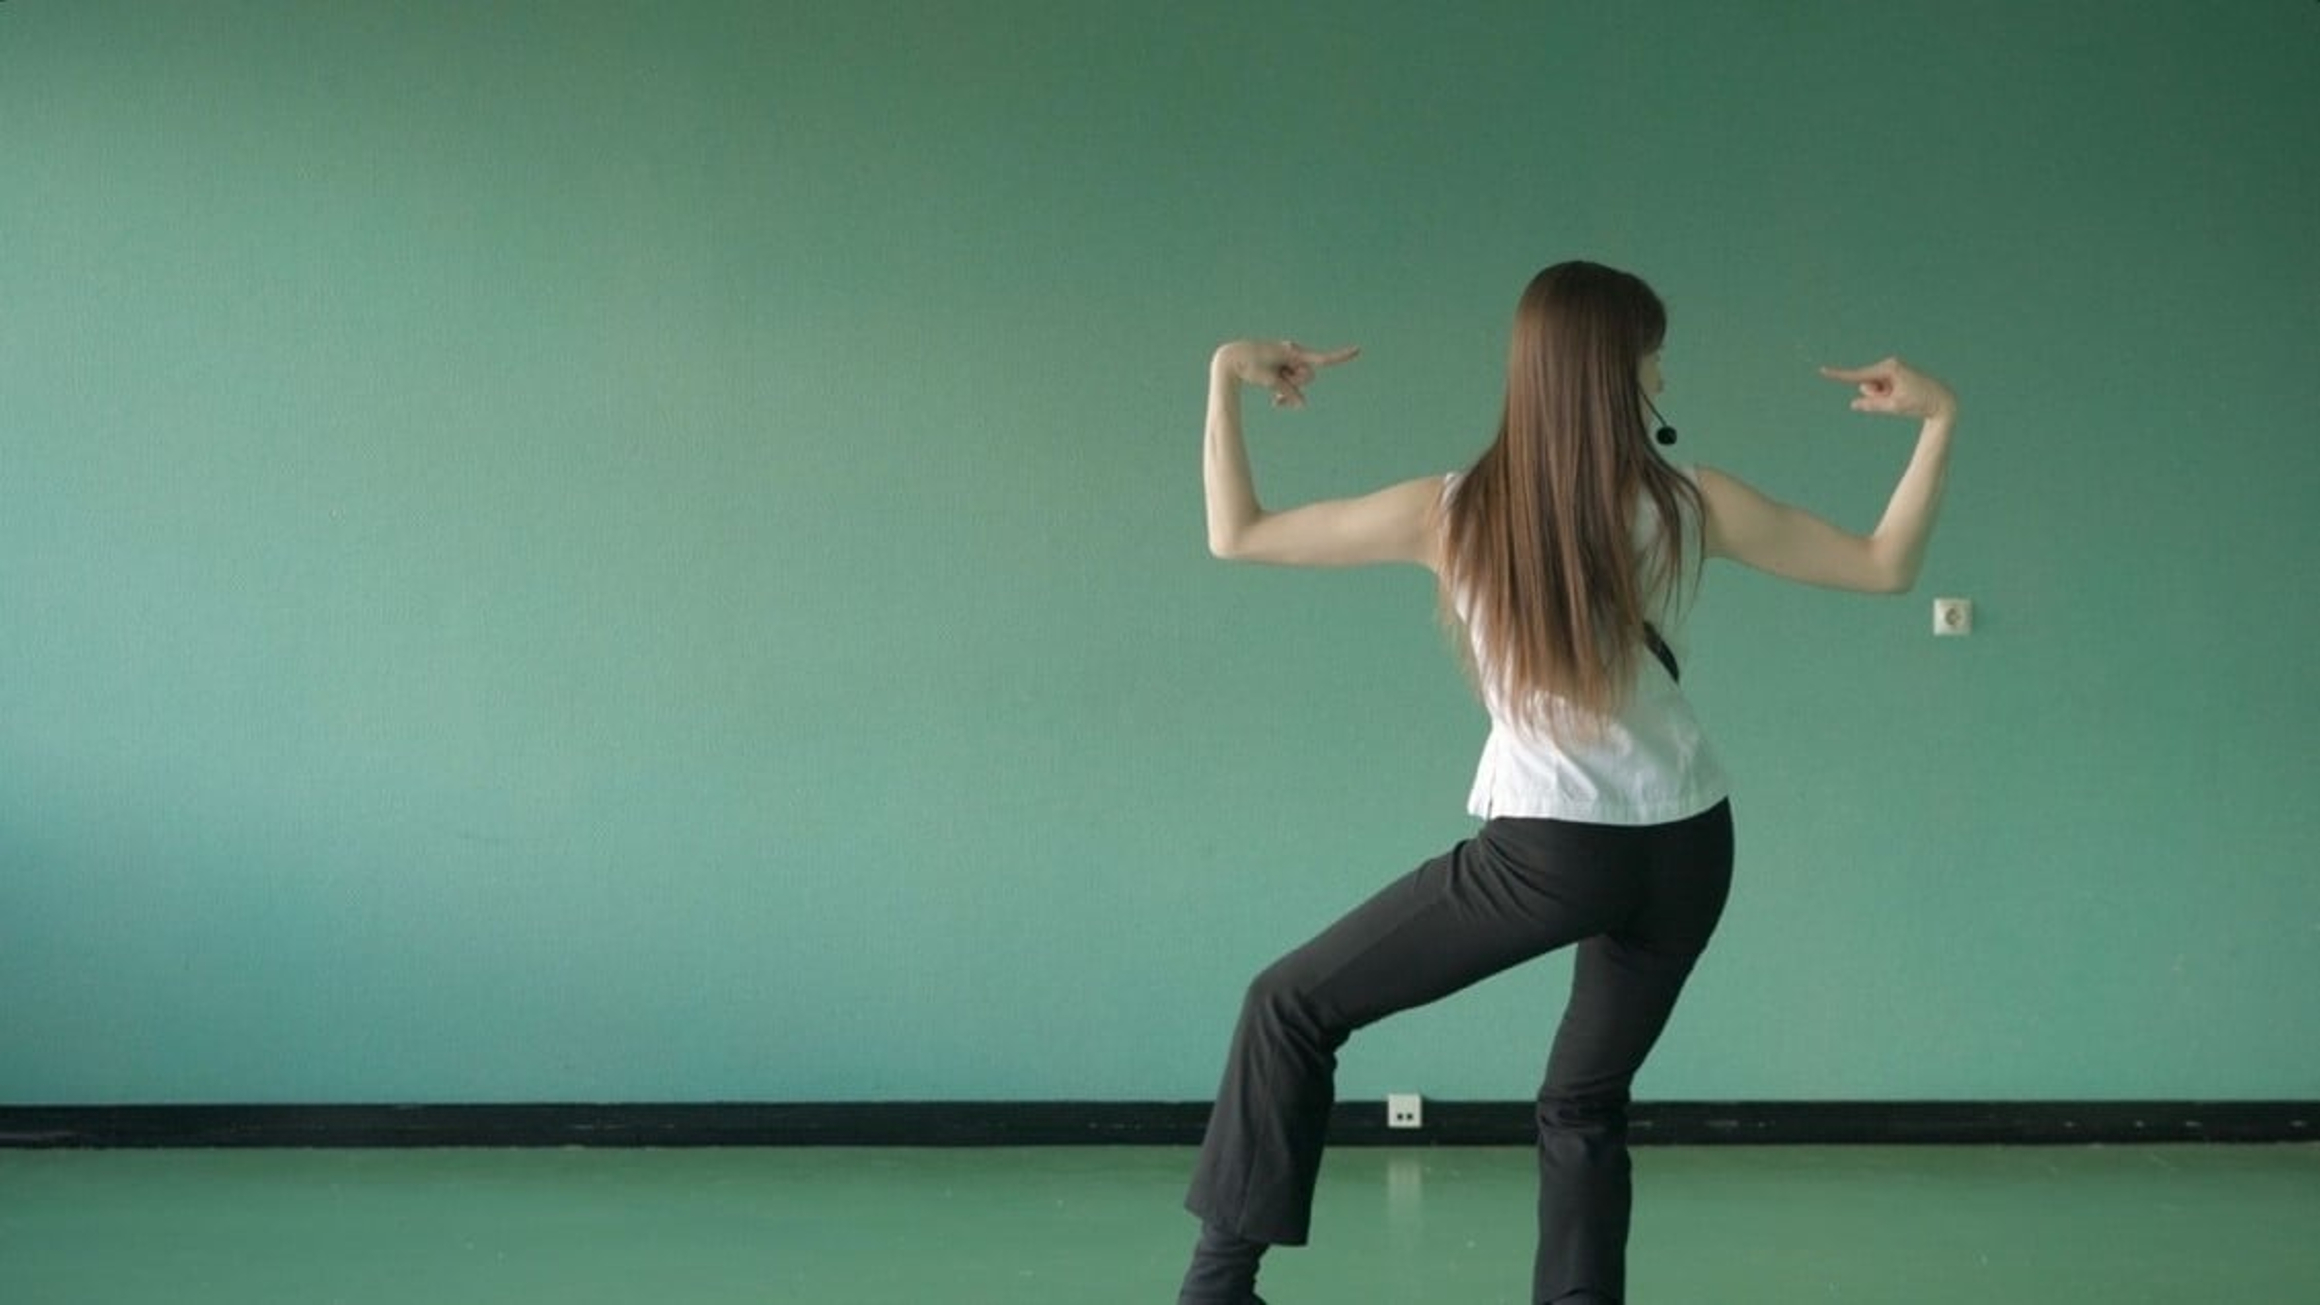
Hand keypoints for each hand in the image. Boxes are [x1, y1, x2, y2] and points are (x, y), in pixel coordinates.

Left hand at [1216, 340, 1359, 408]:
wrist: (1231, 358)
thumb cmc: (1250, 365)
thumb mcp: (1270, 381)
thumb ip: (1289, 392)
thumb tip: (1303, 405)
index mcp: (1293, 353)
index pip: (1322, 358)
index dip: (1341, 356)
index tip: (1359, 349)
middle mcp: (1293, 355)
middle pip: (1308, 376)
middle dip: (1297, 384)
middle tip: (1277, 384)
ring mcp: (1287, 362)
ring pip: (1299, 382)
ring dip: (1288, 390)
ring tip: (1271, 395)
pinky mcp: (1280, 368)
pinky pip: (1289, 384)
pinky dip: (1283, 393)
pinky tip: (1274, 403)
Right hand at [1820, 357, 1955, 420]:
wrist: (1943, 400)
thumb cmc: (1920, 403)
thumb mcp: (1894, 406)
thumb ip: (1871, 405)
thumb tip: (1853, 404)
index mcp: (1889, 368)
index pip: (1858, 375)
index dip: (1839, 375)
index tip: (1822, 370)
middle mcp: (1890, 365)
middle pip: (1867, 384)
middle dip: (1875, 396)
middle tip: (1896, 400)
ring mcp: (1893, 369)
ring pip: (1874, 387)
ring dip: (1882, 397)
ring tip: (1903, 398)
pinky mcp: (1896, 375)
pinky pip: (1882, 388)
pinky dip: (1888, 395)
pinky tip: (1905, 395)